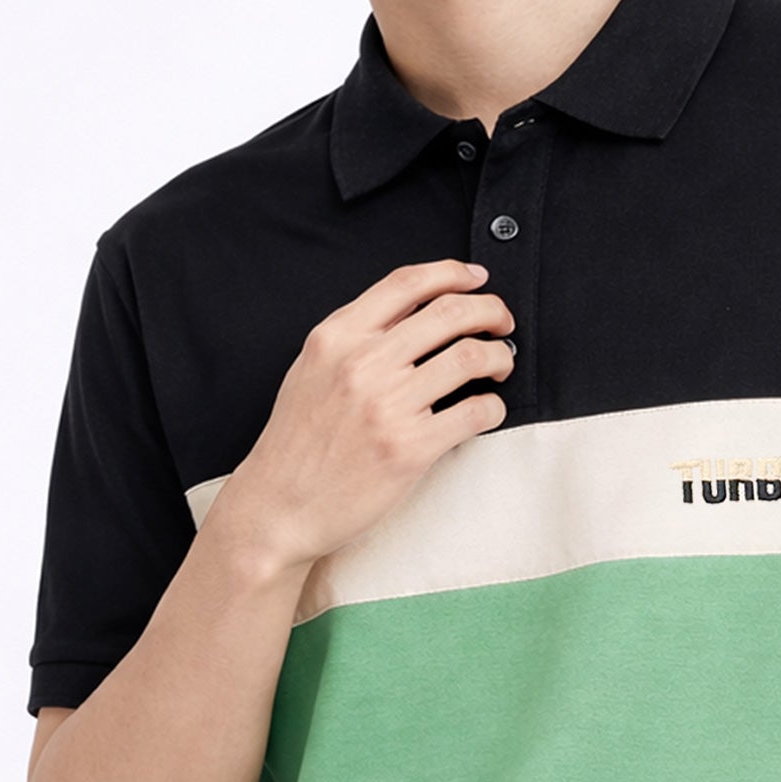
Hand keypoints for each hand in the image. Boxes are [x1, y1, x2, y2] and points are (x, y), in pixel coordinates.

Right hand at [212, 258, 514, 573]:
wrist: (277, 508)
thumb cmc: (296, 443)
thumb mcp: (312, 370)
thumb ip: (356, 337)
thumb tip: (418, 310)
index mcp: (336, 337)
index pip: (407, 283)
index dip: (452, 273)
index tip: (476, 278)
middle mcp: (362, 364)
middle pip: (450, 312)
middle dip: (491, 310)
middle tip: (503, 323)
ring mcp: (387, 406)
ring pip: (471, 357)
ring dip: (500, 357)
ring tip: (501, 365)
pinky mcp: (410, 448)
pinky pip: (476, 412)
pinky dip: (494, 407)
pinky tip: (488, 410)